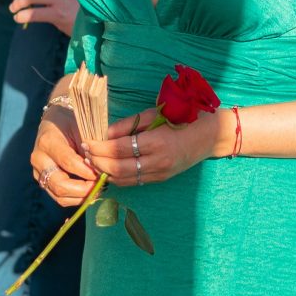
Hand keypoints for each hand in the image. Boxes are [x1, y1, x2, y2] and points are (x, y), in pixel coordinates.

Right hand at [31, 113, 99, 207]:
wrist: (54, 123)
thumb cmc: (71, 124)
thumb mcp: (81, 129)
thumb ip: (90, 149)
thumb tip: (100, 171)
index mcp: (48, 142)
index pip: (68, 162)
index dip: (87, 171)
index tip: (102, 173)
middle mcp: (39, 159)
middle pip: (60, 184)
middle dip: (83, 189)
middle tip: (100, 186)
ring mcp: (38, 172)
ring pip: (59, 195)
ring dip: (80, 197)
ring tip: (96, 190)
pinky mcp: (42, 181)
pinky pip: (59, 198)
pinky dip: (75, 199)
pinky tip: (88, 192)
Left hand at [83, 109, 225, 188]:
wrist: (210, 135)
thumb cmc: (184, 117)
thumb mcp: (155, 114)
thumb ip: (128, 125)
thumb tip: (104, 134)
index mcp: (157, 142)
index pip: (120, 149)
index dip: (99, 147)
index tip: (86, 142)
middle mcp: (158, 161)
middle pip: (118, 168)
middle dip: (98, 162)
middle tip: (85, 153)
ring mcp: (160, 173)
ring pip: (124, 179)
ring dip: (105, 172)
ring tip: (92, 161)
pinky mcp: (161, 179)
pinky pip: (134, 181)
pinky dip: (117, 177)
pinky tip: (108, 168)